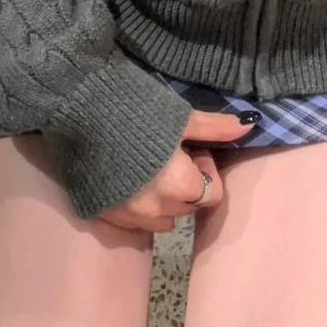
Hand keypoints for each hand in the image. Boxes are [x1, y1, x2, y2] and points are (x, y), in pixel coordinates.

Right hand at [98, 109, 257, 233]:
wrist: (77, 108)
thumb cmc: (136, 108)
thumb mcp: (182, 116)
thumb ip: (216, 128)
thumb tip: (249, 127)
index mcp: (181, 189)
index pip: (211, 194)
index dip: (206, 169)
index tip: (190, 147)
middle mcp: (156, 212)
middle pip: (186, 207)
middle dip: (186, 184)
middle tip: (171, 152)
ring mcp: (126, 216)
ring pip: (159, 218)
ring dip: (162, 198)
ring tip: (148, 166)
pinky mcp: (101, 213)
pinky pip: (131, 219)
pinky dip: (136, 202)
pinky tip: (126, 174)